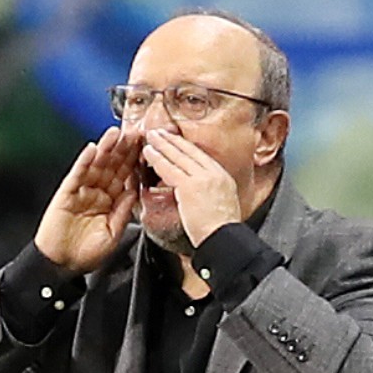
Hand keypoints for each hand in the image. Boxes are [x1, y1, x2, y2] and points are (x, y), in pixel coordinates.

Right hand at [35, 127, 140, 272]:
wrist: (62, 265)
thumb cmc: (86, 254)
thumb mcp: (114, 233)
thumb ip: (124, 211)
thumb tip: (136, 191)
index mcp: (111, 201)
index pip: (125, 177)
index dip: (134, 162)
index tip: (146, 147)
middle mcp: (97, 193)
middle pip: (112, 166)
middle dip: (123, 149)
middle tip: (134, 132)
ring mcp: (81, 191)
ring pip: (96, 166)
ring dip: (106, 149)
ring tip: (116, 134)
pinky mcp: (66, 193)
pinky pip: (77, 175)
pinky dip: (84, 161)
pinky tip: (92, 149)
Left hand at [142, 129, 240, 245]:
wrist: (224, 239)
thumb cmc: (221, 231)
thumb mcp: (222, 203)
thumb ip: (211, 192)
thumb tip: (201, 192)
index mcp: (222, 176)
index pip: (200, 156)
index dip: (185, 146)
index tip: (175, 139)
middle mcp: (213, 173)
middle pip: (189, 151)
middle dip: (172, 140)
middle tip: (159, 132)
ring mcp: (202, 178)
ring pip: (177, 156)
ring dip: (161, 145)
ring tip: (150, 137)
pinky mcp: (189, 186)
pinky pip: (169, 168)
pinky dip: (156, 159)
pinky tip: (148, 153)